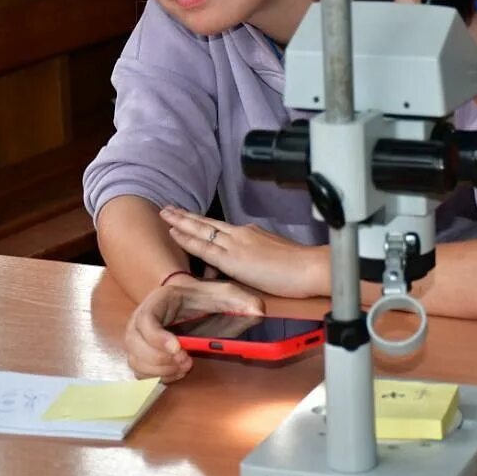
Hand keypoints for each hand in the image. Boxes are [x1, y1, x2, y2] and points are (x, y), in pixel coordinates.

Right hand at [124, 279, 263, 381]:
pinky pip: (139, 372)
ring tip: (184, 365)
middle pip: (135, 345)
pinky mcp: (140, 354)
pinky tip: (178, 371)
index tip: (179, 348)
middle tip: (186, 360)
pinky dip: (157, 376)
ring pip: (136, 362)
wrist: (187, 299)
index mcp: (157, 300)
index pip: (146, 320)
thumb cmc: (202, 296)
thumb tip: (258, 312)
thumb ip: (241, 299)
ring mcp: (137, 338)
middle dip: (161, 359)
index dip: (158, 338)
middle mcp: (139, 319)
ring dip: (160, 370)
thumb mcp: (224, 292)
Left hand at [159, 206, 325, 298]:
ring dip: (181, 222)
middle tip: (169, 208)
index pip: (221, 228)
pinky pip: (204, 247)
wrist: (311, 268)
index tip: (190, 217)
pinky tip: (175, 234)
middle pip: (208, 223)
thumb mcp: (277, 255)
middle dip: (187, 216)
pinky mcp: (233, 259)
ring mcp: (236, 244)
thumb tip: (252, 264)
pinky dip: (187, 239)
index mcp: (252, 234)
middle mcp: (242, 234)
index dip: (203, 222)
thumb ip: (260, 257)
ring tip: (165, 215)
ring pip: (202, 230)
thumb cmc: (302, 267)